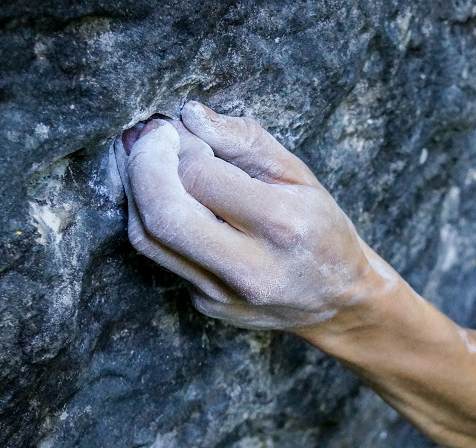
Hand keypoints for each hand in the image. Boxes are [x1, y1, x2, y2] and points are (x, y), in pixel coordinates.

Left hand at [120, 101, 378, 329]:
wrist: (339, 300)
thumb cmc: (322, 228)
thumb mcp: (299, 175)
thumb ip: (246, 141)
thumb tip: (189, 115)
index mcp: (282, 226)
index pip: (200, 177)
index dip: (179, 143)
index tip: (181, 126)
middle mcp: (250, 268)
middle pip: (162, 215)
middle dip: (142, 164)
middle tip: (151, 136)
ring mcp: (224, 294)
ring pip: (147, 239)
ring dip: (135, 190)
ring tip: (147, 156)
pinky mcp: (207, 305)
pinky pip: (161, 256)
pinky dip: (151, 216)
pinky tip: (163, 193)